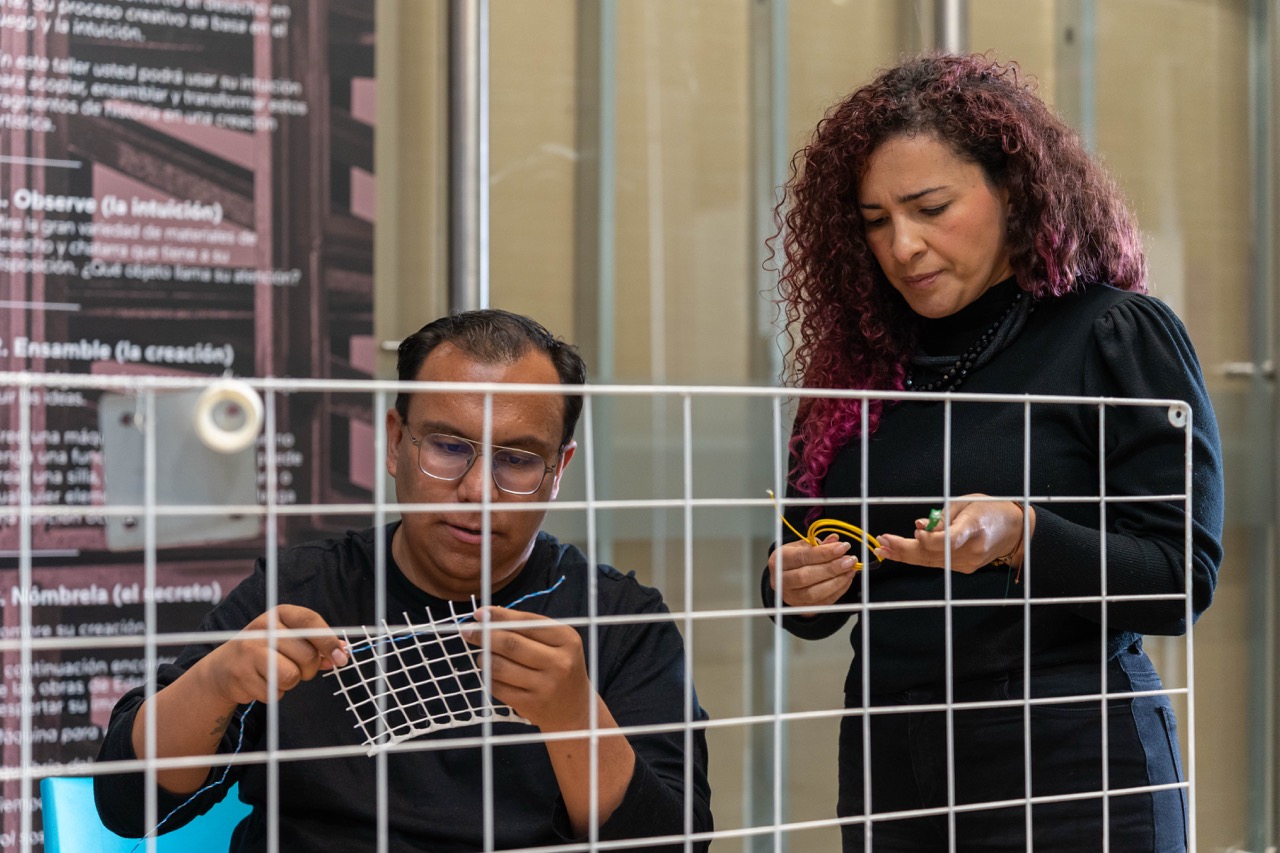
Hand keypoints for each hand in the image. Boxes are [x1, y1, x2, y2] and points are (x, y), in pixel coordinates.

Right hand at [197, 605, 348, 704]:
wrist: (224, 668)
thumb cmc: (268, 651)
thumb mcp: (291, 639)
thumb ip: (317, 644)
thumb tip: (344, 652)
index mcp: (280, 614)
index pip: (310, 621)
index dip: (329, 641)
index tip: (341, 658)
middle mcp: (263, 628)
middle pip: (306, 654)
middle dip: (310, 669)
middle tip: (301, 670)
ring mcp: (249, 650)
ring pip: (291, 676)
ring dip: (291, 682)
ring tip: (279, 674)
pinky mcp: (241, 674)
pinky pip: (274, 692)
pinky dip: (274, 692)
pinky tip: (262, 682)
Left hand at [462, 608, 594, 732]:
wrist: (576, 710)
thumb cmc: (560, 667)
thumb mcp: (557, 643)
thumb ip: (527, 628)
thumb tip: (486, 616)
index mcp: (567, 639)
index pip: (527, 622)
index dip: (499, 616)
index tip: (478, 614)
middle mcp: (559, 662)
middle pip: (511, 644)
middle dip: (484, 635)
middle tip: (468, 632)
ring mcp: (546, 686)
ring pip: (499, 666)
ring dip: (483, 659)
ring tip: (483, 656)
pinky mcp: (532, 705)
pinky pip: (498, 687)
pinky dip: (489, 678)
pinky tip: (491, 674)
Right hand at [767, 534, 860, 607]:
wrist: (787, 579)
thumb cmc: (795, 560)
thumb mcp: (803, 546)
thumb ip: (818, 544)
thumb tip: (835, 539)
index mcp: (779, 561)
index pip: (801, 557)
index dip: (823, 553)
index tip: (842, 547)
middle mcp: (781, 580)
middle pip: (805, 577)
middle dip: (831, 568)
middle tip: (849, 560)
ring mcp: (791, 596)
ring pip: (814, 593)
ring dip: (836, 581)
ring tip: (850, 570)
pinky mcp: (803, 607)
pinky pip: (823, 602)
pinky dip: (838, 590)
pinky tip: (847, 579)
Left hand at [873, 495, 1032, 572]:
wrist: (1015, 530)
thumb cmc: (990, 509)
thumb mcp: (966, 502)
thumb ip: (942, 515)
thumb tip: (918, 525)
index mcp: (975, 527)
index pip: (950, 539)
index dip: (931, 539)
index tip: (915, 532)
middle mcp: (972, 549)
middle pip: (934, 554)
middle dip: (904, 549)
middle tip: (881, 542)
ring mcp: (969, 562)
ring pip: (931, 561)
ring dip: (905, 555)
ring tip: (883, 548)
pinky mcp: (965, 568)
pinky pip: (937, 563)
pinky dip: (918, 557)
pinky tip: (901, 552)